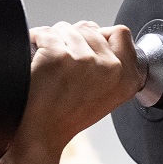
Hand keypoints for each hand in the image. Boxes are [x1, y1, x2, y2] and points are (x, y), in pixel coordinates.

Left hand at [21, 22, 140, 154]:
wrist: (41, 134)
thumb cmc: (67, 116)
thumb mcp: (105, 93)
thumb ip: (110, 64)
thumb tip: (96, 30)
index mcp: (127, 78)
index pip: (120, 33)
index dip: (99, 37)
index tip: (85, 52)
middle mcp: (110, 68)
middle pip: (89, 28)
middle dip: (72, 40)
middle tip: (62, 67)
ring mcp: (84, 60)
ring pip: (65, 28)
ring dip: (53, 42)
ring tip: (49, 68)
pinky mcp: (57, 56)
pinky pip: (44, 33)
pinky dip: (35, 41)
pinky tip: (36, 62)